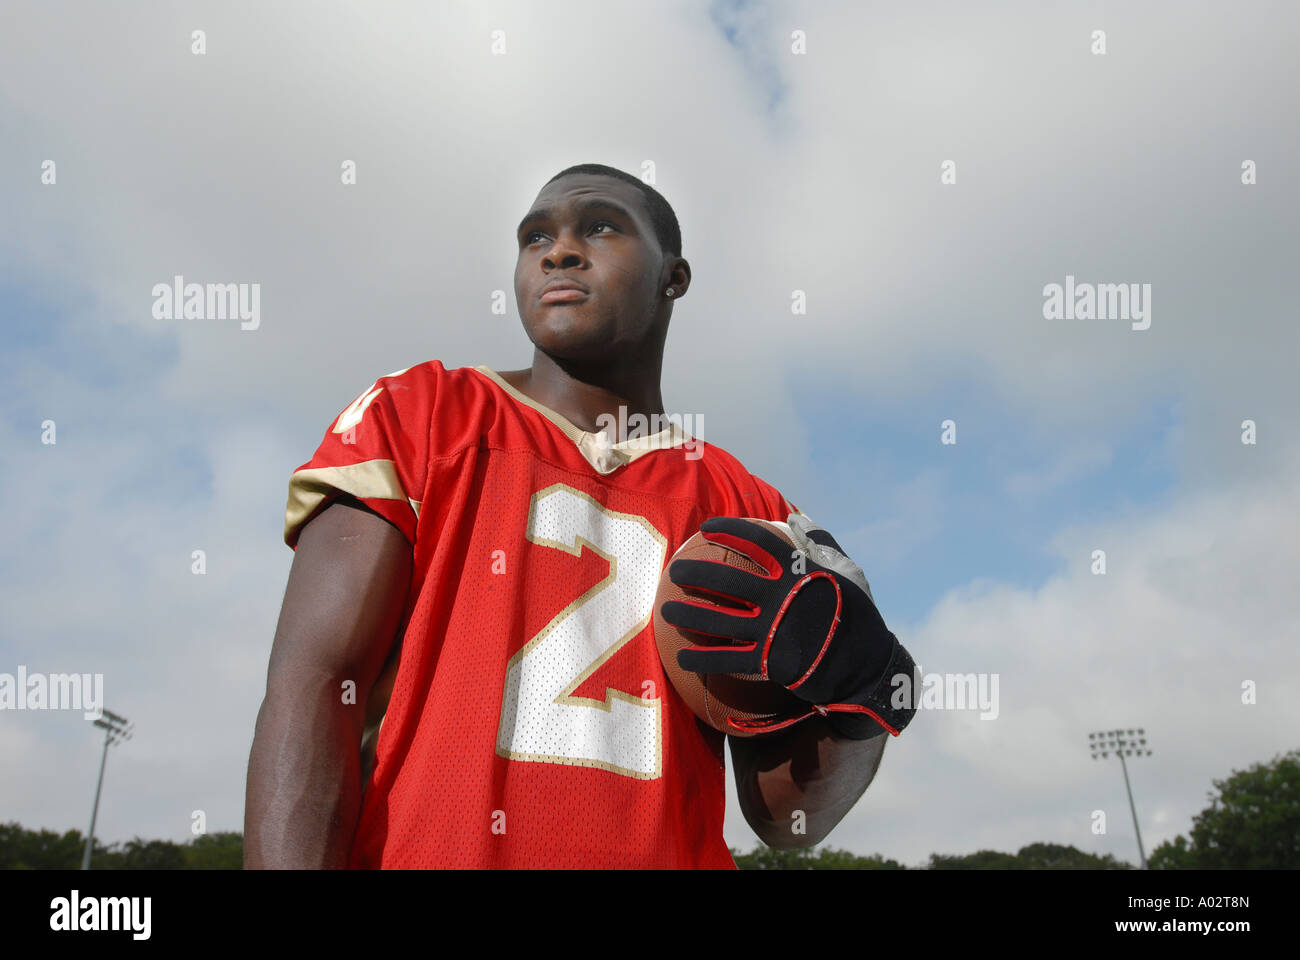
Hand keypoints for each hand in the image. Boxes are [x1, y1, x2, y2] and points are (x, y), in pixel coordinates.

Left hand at [659, 514, 916, 737]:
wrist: (867, 667)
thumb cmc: (857, 615)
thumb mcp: (848, 572)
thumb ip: (821, 542)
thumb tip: (795, 516)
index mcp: (800, 572)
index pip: (758, 542)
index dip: (729, 531)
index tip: (706, 527)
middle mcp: (783, 598)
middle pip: (728, 581)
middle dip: (695, 573)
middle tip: (673, 571)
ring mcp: (775, 631)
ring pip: (720, 620)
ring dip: (688, 614)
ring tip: (665, 611)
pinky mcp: (770, 662)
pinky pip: (727, 659)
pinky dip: (701, 658)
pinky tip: (680, 658)